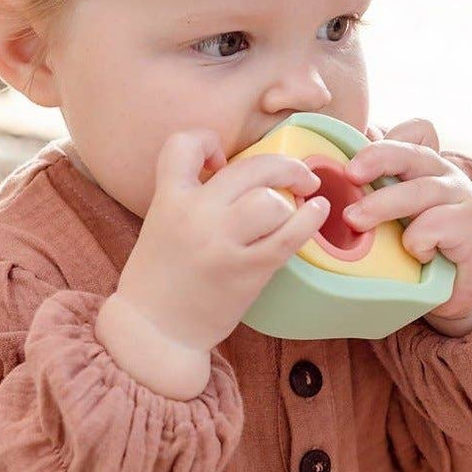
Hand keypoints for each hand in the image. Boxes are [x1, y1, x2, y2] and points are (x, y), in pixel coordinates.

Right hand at [103, 129, 328, 359]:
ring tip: (302, 203)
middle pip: (249, 167)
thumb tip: (233, 172)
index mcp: (169, 199)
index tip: (220, 160)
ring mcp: (222, 244)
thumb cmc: (159, 277)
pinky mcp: (246, 272)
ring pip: (272, 200)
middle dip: (282, 165)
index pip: (183, 144)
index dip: (207, 141)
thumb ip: (188, 195)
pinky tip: (317, 211)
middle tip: (298, 174)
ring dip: (292, 198)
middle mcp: (196, 216)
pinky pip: (288, 237)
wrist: (154, 330)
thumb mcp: (160, 223)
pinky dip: (309, 220)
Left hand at [342, 119, 471, 337]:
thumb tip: (336, 169)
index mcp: (426, 165)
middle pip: (413, 151)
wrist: (460, 290)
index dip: (388, 137)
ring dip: (383, 204)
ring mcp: (463, 199)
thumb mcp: (394, 213)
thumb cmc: (419, 245)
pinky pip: (437, 225)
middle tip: (349, 174)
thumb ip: (375, 188)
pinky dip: (417, 240)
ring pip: (420, 190)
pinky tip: (414, 254)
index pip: (417, 130)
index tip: (354, 159)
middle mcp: (446, 175)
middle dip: (377, 158)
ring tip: (354, 220)